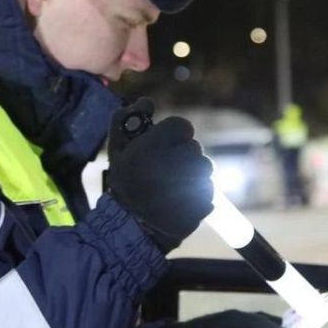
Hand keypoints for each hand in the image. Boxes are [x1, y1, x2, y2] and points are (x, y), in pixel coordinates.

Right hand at [107, 98, 212, 251]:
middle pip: (194, 147)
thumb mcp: (117, 149)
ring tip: (174, 185)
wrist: (132, 227)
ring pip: (205, 167)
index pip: (182, 126)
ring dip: (193, 173)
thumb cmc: (124, 183)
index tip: (162, 146)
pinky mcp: (202, 205)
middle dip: (183, 155)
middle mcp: (172, 164)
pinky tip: (181, 199)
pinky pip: (209, 189)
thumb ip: (126, 120)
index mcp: (151, 148)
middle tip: (165, 169)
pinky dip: (199, 193)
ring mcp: (189, 187)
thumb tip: (146, 101)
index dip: (173, 135)